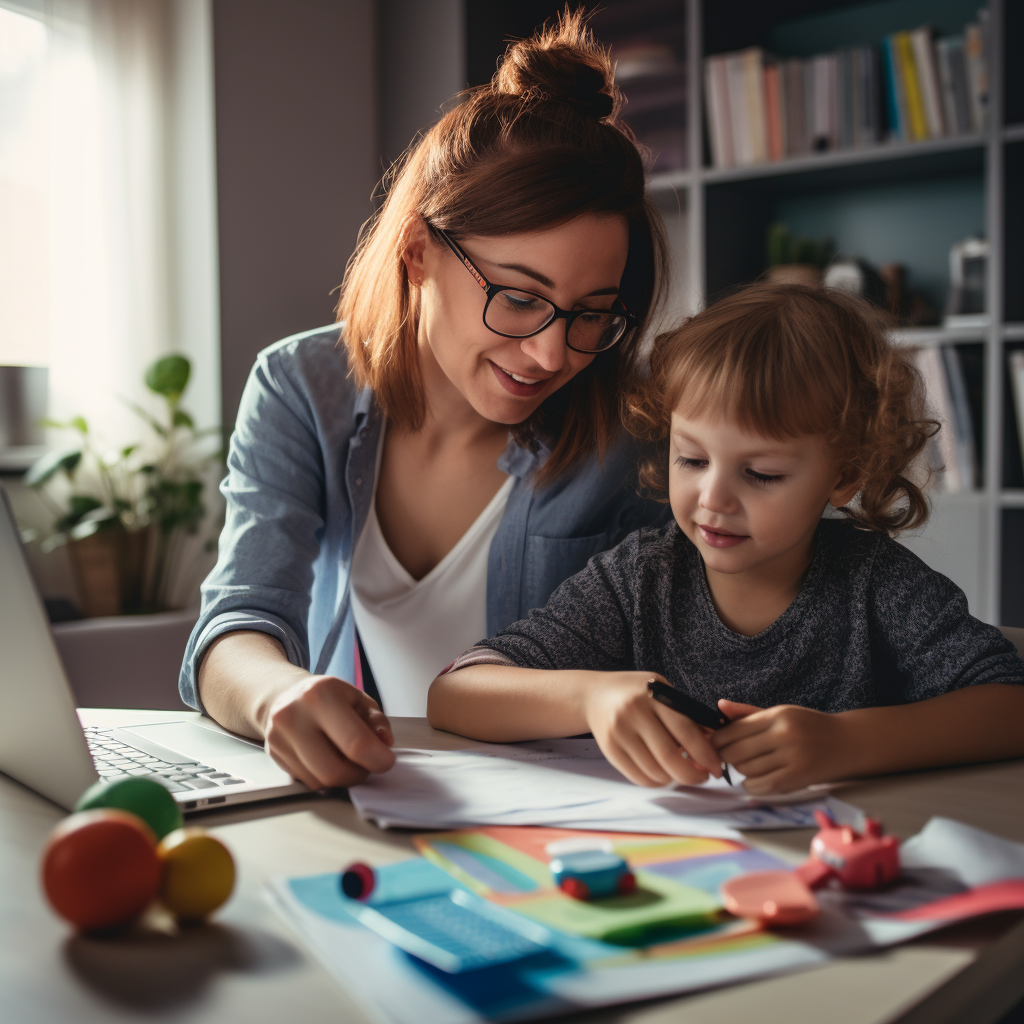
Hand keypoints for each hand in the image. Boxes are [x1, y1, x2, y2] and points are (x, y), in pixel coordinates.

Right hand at [262, 673, 395, 789]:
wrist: (285, 694)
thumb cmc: (326, 696)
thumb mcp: (357, 698)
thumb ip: (376, 721)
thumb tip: (384, 742)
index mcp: (320, 695)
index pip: (355, 743)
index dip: (377, 759)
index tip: (386, 760)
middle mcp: (294, 716)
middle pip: (334, 771)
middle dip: (358, 774)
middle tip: (368, 764)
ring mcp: (279, 737)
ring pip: (320, 781)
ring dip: (342, 778)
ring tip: (348, 760)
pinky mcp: (274, 755)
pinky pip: (307, 782)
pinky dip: (325, 777)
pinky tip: (329, 759)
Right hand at [581, 672, 723, 786]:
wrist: (594, 694)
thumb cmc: (636, 692)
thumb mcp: (661, 690)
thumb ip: (685, 713)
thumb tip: (713, 742)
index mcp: (652, 696)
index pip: (685, 730)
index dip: (705, 753)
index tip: (717, 766)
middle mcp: (633, 713)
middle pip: (669, 756)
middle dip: (692, 774)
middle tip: (702, 777)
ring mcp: (618, 732)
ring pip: (655, 771)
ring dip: (674, 779)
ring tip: (681, 772)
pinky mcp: (609, 749)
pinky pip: (638, 777)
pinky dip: (656, 781)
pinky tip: (663, 773)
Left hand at [712, 700, 853, 794]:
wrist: (848, 743)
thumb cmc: (809, 726)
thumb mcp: (781, 713)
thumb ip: (748, 712)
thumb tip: (719, 707)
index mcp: (778, 716)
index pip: (734, 729)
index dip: (718, 738)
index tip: (715, 742)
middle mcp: (784, 735)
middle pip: (736, 751)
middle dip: (725, 756)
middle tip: (726, 756)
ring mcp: (791, 758)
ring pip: (746, 769)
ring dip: (740, 770)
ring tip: (746, 764)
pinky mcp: (797, 778)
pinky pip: (760, 786)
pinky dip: (751, 784)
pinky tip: (756, 778)